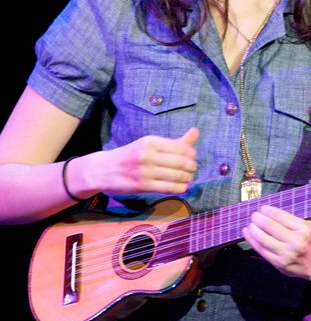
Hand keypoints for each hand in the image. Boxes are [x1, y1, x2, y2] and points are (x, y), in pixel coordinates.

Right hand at [75, 127, 198, 196]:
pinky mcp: (142, 186)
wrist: (103, 170)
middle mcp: (148, 154)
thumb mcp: (150, 144)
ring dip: (187, 178)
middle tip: (192, 169)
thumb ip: (174, 141)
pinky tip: (182, 187)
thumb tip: (196, 131)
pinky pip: (168, 188)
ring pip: (177, 176)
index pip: (182, 147)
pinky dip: (180, 188)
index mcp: (151, 141)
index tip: (192, 157)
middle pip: (181, 162)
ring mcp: (145, 171)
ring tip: (187, 178)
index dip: (191, 154)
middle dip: (191, 167)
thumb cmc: (131, 155)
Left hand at [241, 166, 310, 280]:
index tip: (262, 207)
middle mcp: (296, 242)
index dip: (267, 211)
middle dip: (258, 218)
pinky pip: (260, 250)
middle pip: (269, 226)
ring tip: (250, 223)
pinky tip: (247, 232)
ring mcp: (286, 254)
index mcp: (305, 229)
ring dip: (253, 229)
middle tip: (254, 214)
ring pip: (263, 238)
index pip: (280, 216)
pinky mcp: (278, 264)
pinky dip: (251, 240)